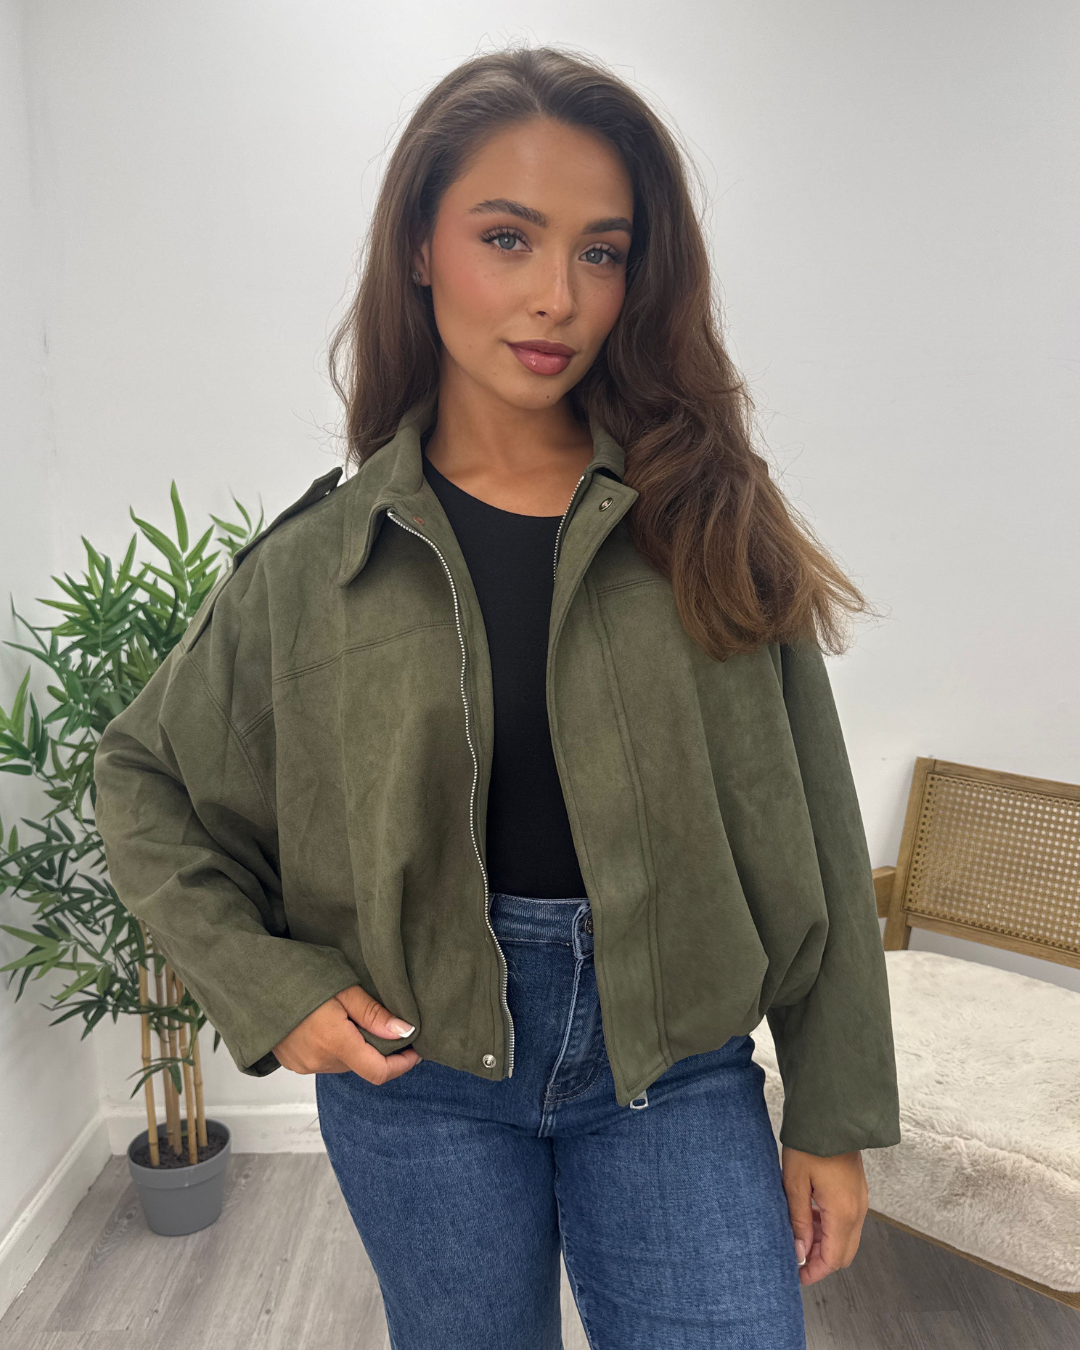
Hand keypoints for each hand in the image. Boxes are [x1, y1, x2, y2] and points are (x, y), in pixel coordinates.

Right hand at [273, 984, 421, 1083]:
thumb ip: (374, 1014)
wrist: (252, 980)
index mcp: (334, 1042)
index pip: (378, 1072)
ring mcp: (304, 1064)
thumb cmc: (297, 975)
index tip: (415, 1048)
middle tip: (384, 1020)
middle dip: (379, 1049)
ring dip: (357, 1047)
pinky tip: (331, 1023)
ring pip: (345, 1063)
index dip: (402, 1064)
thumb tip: (406, 1031)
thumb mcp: (343, 987)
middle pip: (363, 1066)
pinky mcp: (294, 1062)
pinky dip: (337, 1048)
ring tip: (352, 1016)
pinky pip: (326, 1061)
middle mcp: (319, 1061)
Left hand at [780, 1144, 867, 1285]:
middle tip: (795, 1256)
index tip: (796, 1275)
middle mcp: (857, 1210)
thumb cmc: (810, 1144)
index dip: (814, 1271)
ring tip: (798, 1234)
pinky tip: (810, 1216)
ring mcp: (860, 1200)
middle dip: (820, 1260)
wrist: (831, 1115)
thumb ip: (799, 1221)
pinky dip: (831, 1227)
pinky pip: (847, 1220)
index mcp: (843, 1212)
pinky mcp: (857, 1190)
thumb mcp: (795, 1183)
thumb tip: (800, 1252)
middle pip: (843, 1253)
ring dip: (825, 1243)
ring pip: (846, 1237)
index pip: (833, 1259)